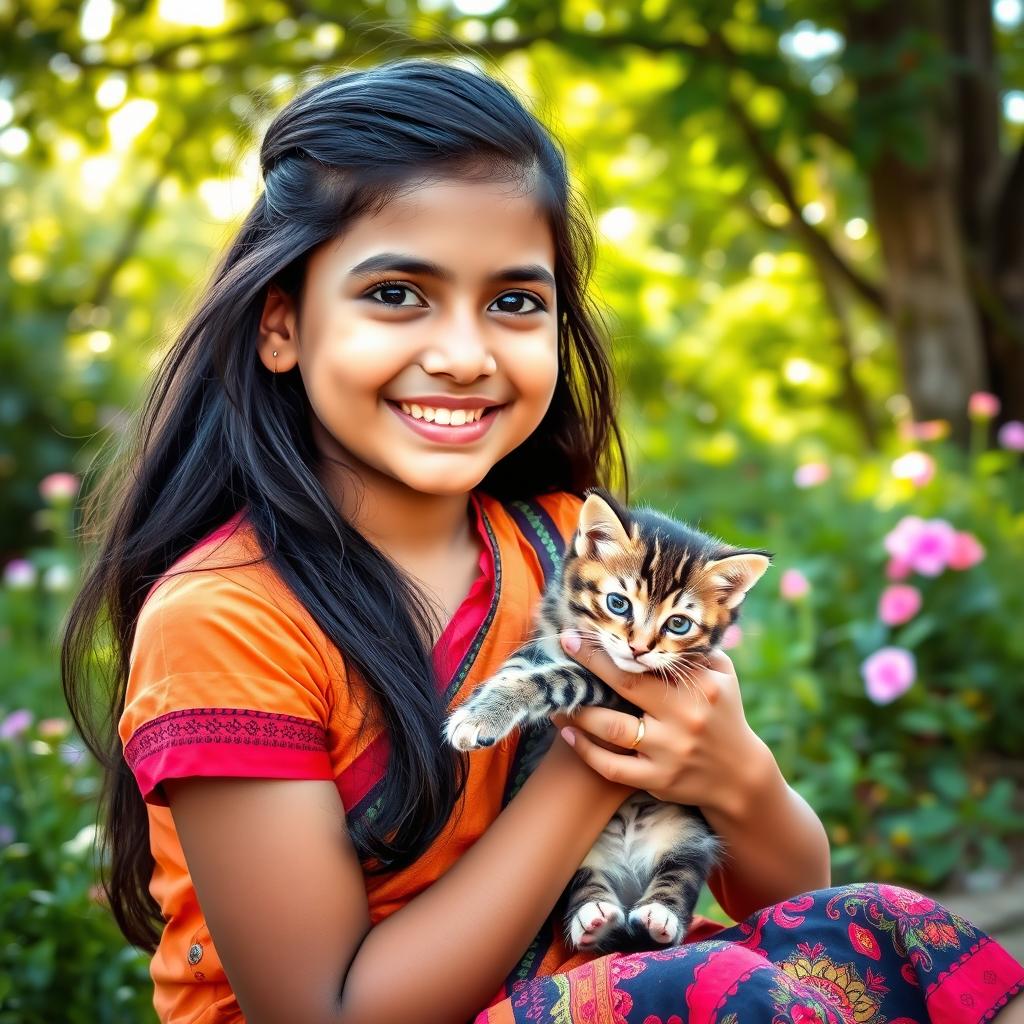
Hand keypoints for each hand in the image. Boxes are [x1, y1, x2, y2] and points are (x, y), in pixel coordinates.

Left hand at [550, 631, 768, 817]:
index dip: (613, 647)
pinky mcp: (658, 780)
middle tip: (563, 648)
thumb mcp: (723, 676)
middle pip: (626, 687)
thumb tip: (662, 622)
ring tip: (557, 698)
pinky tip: (567, 733)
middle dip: (590, 665)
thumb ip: (696, 650)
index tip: (581, 631)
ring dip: (578, 713)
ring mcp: (670, 752)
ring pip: (612, 729)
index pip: (648, 661)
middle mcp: (684, 718)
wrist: (738, 776)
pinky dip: (585, 750)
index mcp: (699, 687)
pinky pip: (611, 767)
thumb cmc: (723, 715)